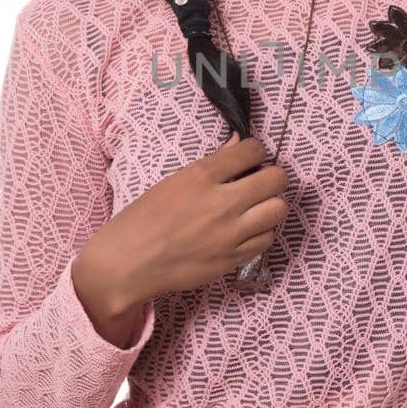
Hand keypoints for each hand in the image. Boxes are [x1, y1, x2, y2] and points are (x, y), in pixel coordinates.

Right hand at [74, 133, 289, 330]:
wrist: (127, 264)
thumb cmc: (143, 219)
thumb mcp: (173, 182)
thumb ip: (213, 165)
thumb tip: (239, 143)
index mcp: (201, 176)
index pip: (253, 150)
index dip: (255, 152)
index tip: (250, 159)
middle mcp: (221, 203)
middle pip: (277, 179)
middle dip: (272, 177)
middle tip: (259, 183)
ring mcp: (230, 233)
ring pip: (279, 209)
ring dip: (270, 205)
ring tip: (254, 208)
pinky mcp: (233, 259)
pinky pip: (267, 239)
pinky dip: (261, 232)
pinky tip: (245, 231)